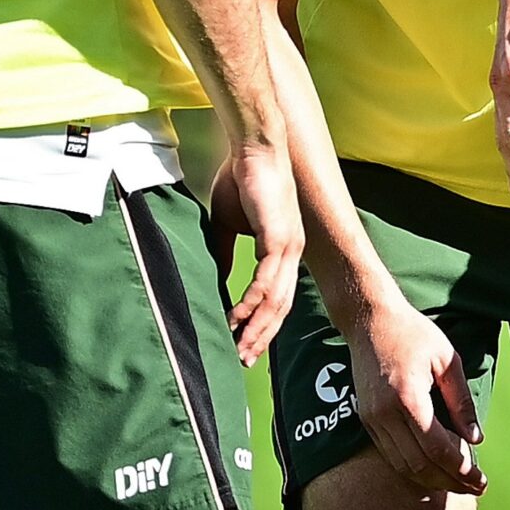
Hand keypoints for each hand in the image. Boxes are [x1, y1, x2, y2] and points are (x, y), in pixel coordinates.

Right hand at [212, 136, 304, 364]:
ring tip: (239, 348)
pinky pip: (266, 278)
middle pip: (280, 307)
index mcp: (282, 249)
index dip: (262, 324)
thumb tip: (219, 283)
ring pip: (276, 298)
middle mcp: (291, 252)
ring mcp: (288, 245)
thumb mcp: (227, 224)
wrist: (252, 147)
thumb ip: (224, 253)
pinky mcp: (278, 236)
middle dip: (261, 336)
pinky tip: (237, 317)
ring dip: (257, 326)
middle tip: (243, 361)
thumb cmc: (240, 180)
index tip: (246, 346)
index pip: (276, 297)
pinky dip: (251, 300)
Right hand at [340, 290, 487, 496]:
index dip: (460, 468)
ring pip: (402, 466)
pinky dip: (413, 469)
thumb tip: (476, 438)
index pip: (437, 447)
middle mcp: (385, 414)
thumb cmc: (413, 333)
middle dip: (449, 481)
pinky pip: (391, 455)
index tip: (480, 479)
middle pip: (419, 464)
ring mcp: (371, 419)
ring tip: (458, 485)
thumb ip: (461, 401)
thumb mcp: (447, 359)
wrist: (369, 320)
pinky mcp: (366, 420)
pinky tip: (433, 471)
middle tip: (475, 488)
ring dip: (431, 481)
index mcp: (408, 397)